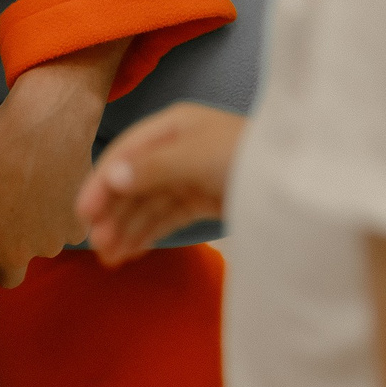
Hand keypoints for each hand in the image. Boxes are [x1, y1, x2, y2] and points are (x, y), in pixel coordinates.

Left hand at [0, 46, 121, 318]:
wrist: (45, 118)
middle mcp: (16, 254)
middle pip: (6, 277)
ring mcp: (48, 241)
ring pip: (34, 252)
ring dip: (26, 236)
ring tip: (16, 197)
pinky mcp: (73, 225)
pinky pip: (62, 233)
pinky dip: (53, 219)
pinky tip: (43, 189)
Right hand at [77, 104, 244, 264]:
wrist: (302, 178)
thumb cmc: (248, 156)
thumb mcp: (199, 156)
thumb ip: (154, 167)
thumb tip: (112, 177)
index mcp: (172, 126)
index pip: (125, 153)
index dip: (101, 183)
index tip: (84, 215)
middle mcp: (177, 147)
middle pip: (133, 181)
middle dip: (113, 213)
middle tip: (97, 247)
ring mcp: (190, 174)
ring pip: (148, 203)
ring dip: (126, 228)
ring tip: (110, 259)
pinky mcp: (204, 198)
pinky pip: (167, 216)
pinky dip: (147, 233)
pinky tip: (130, 252)